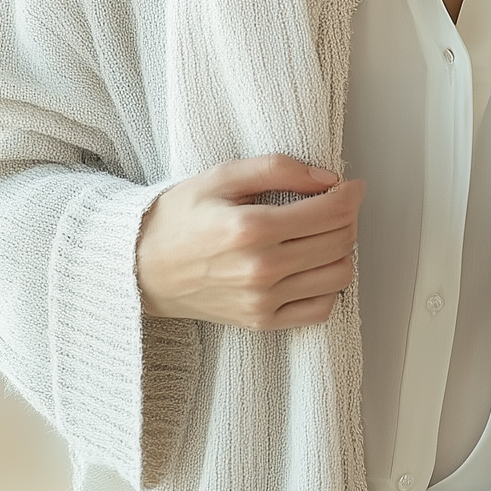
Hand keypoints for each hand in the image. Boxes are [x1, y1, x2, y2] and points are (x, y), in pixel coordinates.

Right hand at [135, 156, 362, 329]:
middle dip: (348, 218)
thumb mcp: (221, 176)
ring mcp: (263, 300)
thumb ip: (277, 169)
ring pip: (338, 276)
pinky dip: (327, 287)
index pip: (330, 212)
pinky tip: (311, 267)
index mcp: (251, 228)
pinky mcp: (261, 321)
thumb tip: (327, 178)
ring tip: (322, 235)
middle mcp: (261, 268)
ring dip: (341, 251)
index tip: (350, 186)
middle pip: (340, 242)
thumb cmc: (177, 218)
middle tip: (335, 205)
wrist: (140, 267)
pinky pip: (320, 310)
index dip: (350, 195)